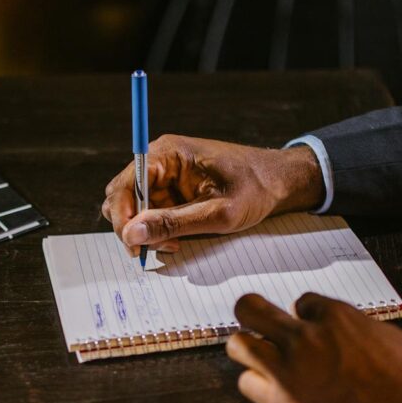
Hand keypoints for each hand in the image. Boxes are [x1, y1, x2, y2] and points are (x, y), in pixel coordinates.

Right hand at [101, 135, 323, 254]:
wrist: (279, 182)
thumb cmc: (256, 189)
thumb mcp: (218, 213)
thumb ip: (174, 223)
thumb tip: (131, 233)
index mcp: (168, 153)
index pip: (124, 184)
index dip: (122, 215)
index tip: (133, 244)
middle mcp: (161, 160)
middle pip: (122, 195)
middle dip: (133, 226)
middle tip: (153, 249)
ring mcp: (166, 175)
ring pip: (135, 208)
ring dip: (146, 231)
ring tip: (172, 245)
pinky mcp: (172, 190)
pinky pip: (152, 212)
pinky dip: (159, 230)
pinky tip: (178, 239)